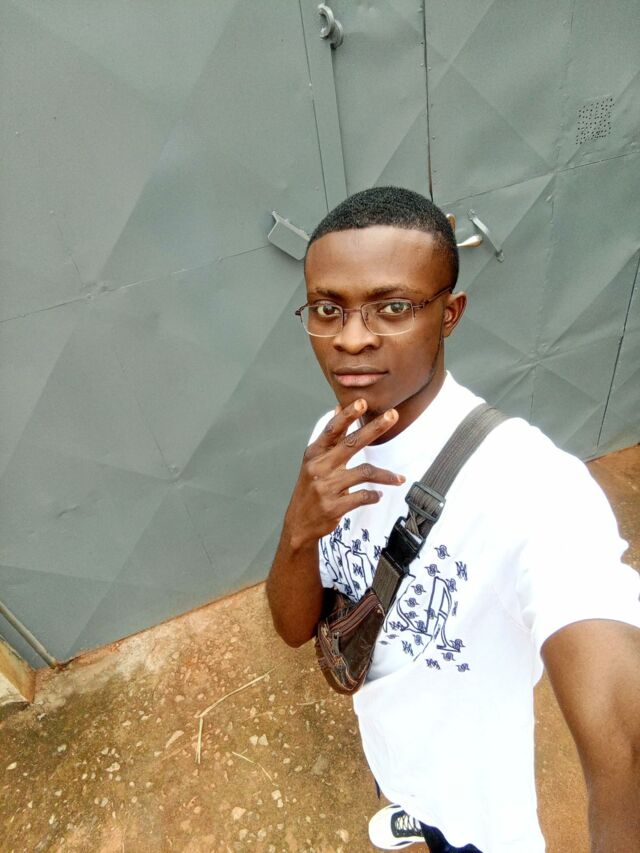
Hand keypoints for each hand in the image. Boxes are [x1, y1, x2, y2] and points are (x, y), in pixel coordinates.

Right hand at [284, 398, 404, 548]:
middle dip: (374, 428)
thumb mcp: (314, 461)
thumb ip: (330, 437)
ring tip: (399, 478)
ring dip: (385, 475)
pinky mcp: (334, 506)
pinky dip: (374, 495)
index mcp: (315, 454)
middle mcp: (319, 467)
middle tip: (392, 415)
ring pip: (364, 472)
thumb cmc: (310, 488)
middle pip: (351, 444)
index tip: (362, 402)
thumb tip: (337, 408)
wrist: (299, 523)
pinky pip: (363, 496)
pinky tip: (379, 495)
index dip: (347, 415)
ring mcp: (327, 487)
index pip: (332, 430)